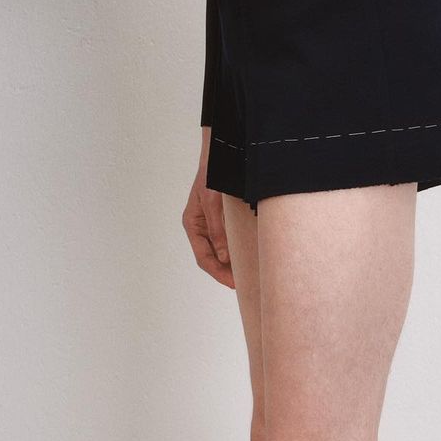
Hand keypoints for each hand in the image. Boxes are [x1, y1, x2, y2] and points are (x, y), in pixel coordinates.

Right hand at [182, 130, 233, 288]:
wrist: (220, 156)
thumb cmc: (211, 176)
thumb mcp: (212, 203)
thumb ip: (216, 229)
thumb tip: (224, 256)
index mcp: (192, 224)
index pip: (203, 257)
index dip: (218, 273)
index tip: (234, 283)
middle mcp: (200, 227)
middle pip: (211, 258)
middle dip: (225, 273)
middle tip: (243, 284)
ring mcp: (210, 224)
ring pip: (219, 252)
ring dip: (231, 264)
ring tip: (247, 275)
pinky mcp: (221, 220)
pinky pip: (227, 241)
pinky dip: (235, 251)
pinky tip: (247, 256)